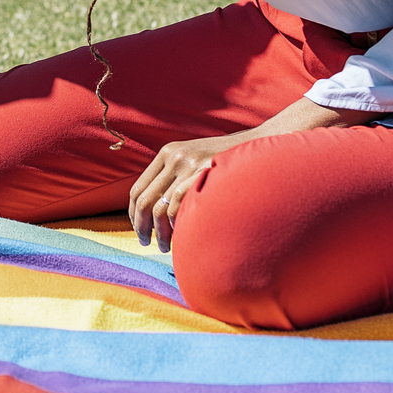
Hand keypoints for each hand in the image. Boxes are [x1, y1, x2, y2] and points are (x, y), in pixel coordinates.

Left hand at [128, 133, 248, 253]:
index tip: (138, 229)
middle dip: (141, 226)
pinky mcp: (203, 175)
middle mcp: (174, 157)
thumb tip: (156, 211)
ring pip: (158, 208)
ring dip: (159, 233)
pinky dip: (175, 224)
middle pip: (143, 200)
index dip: (133, 213)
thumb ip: (176, 177)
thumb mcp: (195, 160)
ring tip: (164, 246)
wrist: (258, 146)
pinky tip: (181, 235)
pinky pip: (178, 206)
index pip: (137, 188)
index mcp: (167, 153)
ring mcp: (188, 166)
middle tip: (146, 242)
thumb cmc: (227, 161)